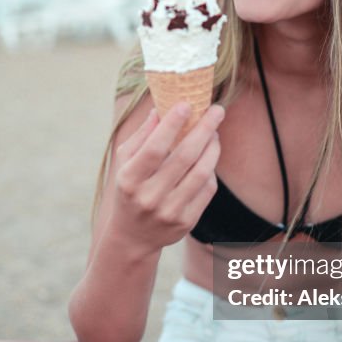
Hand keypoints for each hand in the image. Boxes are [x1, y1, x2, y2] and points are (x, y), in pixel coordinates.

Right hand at [111, 100, 223, 254]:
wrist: (133, 237)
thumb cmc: (129, 189)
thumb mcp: (125, 163)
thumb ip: (141, 136)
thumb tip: (161, 109)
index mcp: (129, 180)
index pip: (154, 148)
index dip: (172, 124)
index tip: (187, 104)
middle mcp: (149, 197)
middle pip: (184, 157)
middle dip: (204, 129)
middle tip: (217, 110)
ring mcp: (169, 212)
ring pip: (201, 173)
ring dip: (213, 148)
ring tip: (215, 133)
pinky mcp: (186, 222)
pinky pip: (207, 189)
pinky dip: (211, 169)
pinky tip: (209, 157)